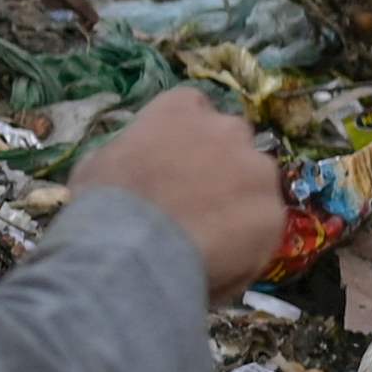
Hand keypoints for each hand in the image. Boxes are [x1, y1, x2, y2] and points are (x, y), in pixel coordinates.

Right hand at [74, 92, 288, 294]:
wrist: (131, 251)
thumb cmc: (103, 204)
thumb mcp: (98, 164)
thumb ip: (130, 154)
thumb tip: (134, 167)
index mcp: (180, 108)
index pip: (194, 109)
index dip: (186, 140)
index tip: (175, 164)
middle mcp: (226, 128)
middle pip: (233, 141)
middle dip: (221, 165)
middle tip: (196, 202)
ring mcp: (256, 170)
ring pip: (255, 184)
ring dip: (239, 203)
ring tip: (210, 240)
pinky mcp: (273, 214)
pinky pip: (262, 228)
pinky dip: (246, 244)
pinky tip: (219, 264)